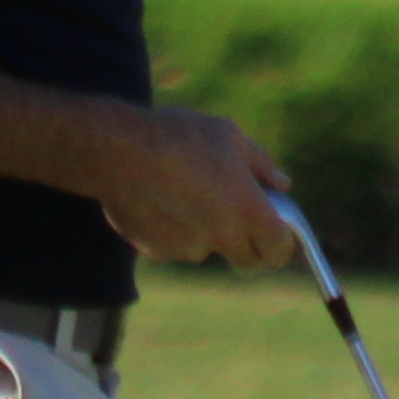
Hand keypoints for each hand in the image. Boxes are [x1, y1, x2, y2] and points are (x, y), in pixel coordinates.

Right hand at [94, 105, 300, 272]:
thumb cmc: (177, 136)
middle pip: (248, 262)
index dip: (281, 245)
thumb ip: (261, 165)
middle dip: (248, 248)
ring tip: (184, 193)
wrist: (116, 150)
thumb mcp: (228, 136)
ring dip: (205, 233)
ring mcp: (189, 248)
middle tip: (237, 222)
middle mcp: (222, 237)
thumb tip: (282, 185)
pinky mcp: (159, 253)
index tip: (275, 236)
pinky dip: (174, 232)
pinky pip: (175, 246)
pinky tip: (160, 199)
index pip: (279, 250)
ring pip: (207, 250)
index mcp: (248, 209)